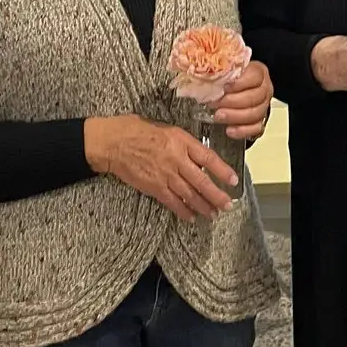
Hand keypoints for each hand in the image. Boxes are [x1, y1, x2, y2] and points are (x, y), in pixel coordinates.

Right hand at [84, 115, 237, 222]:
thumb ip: (185, 144)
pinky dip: (183, 211)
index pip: (208, 157)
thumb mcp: (167, 129)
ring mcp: (164, 174)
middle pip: (201, 180)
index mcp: (181, 141)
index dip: (222, 170)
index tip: (233, 180)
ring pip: (189, 194)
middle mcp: (176, 158)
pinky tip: (191, 217)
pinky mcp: (153, 186)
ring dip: (203, 206)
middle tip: (227, 205)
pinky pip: (171, 201)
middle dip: (216, 195)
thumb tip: (200, 158)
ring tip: (213, 214)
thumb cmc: (138, 130)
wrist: (113, 142)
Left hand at [213, 61, 272, 140]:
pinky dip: (242, 130)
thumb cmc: (230, 81)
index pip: (255, 76)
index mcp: (259, 73)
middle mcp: (264, 89)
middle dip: (233, 102)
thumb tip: (205, 75)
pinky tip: (229, 130)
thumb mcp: (227, 71)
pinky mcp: (261, 122)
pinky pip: (256, 128)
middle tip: (215, 104)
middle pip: (255, 97)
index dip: (240, 83)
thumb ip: (221, 72)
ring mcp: (264, 106)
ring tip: (218, 116)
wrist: (236, 93)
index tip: (224, 87)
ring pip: (256, 113)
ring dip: (235, 116)